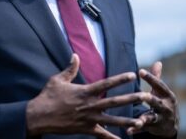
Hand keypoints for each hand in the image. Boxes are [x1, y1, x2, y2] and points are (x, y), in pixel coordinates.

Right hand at [26, 54, 143, 138]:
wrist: (39, 117)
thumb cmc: (48, 96)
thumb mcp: (58, 79)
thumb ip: (70, 68)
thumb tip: (75, 55)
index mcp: (85, 91)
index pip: (106, 83)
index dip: (120, 78)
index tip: (132, 74)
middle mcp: (90, 105)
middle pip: (115, 102)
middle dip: (131, 99)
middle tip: (146, 96)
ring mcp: (89, 118)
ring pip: (112, 120)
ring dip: (128, 120)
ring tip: (142, 121)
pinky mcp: (86, 129)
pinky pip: (102, 135)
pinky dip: (112, 138)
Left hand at [126, 62, 178, 136]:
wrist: (171, 125)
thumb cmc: (163, 102)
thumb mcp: (161, 92)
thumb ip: (157, 78)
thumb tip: (158, 62)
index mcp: (167, 96)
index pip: (159, 85)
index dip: (151, 78)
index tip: (140, 71)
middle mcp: (166, 107)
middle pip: (157, 102)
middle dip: (151, 100)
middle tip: (143, 96)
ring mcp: (161, 119)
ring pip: (152, 118)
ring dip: (145, 118)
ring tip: (139, 119)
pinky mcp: (155, 129)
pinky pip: (145, 129)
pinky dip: (137, 129)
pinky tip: (128, 130)